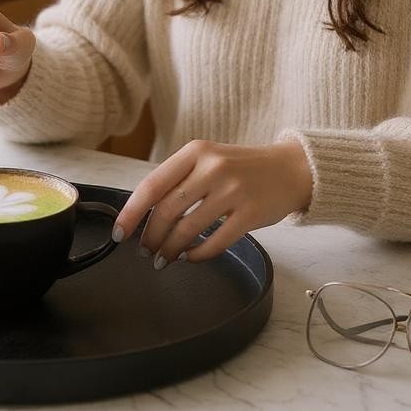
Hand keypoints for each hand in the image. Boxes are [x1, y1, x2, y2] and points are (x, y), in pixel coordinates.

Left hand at [111, 139, 313, 268]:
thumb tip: (144, 214)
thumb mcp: (209, 159)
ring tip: (164, 259)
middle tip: (145, 252)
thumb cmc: (242, 167)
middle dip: (150, 237)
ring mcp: (232, 190)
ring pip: (188, 229)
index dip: (131, 213)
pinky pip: (215, 242)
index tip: (119, 233)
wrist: (292, 169)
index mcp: (195, 152)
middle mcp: (212, 168)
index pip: (152, 185)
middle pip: (166, 211)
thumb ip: (180, 179)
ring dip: (170, 250)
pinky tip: (190, 258)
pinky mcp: (250, 213)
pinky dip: (197, 255)